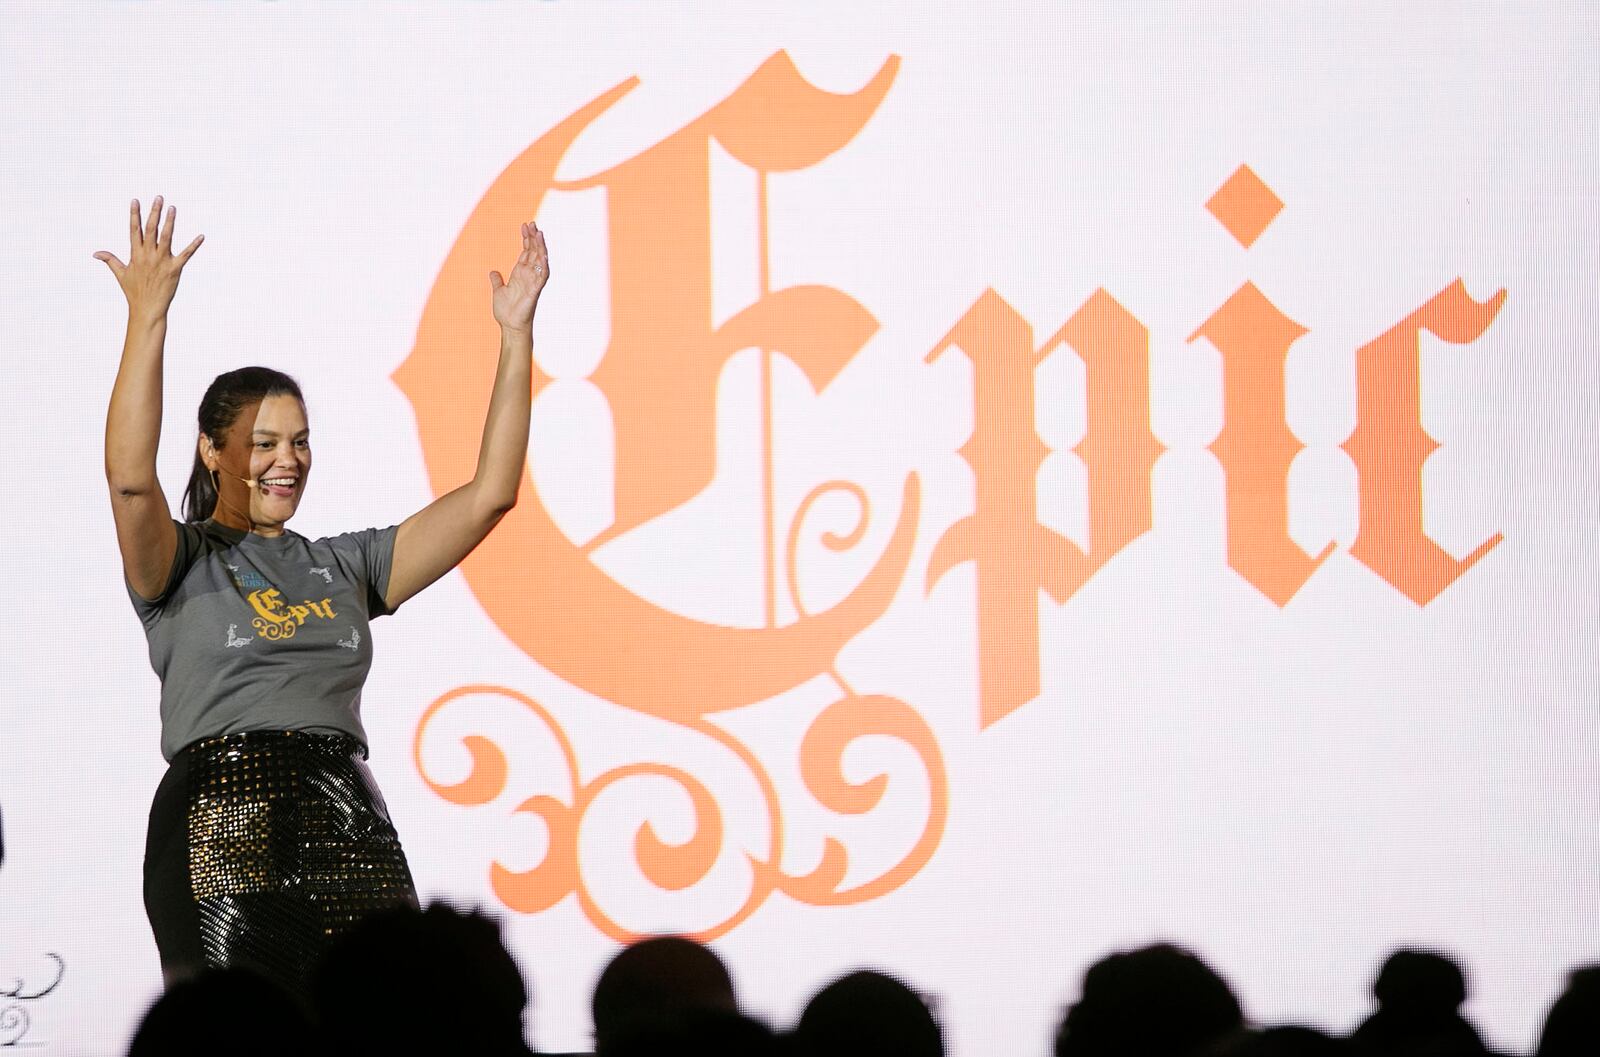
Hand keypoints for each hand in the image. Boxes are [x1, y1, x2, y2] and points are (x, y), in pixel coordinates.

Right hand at [94, 197, 203, 321]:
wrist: (147, 309)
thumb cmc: (134, 292)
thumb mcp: (120, 274)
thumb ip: (110, 260)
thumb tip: (96, 253)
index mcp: (136, 254)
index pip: (134, 229)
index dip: (135, 214)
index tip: (135, 200)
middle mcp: (149, 255)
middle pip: (151, 229)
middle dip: (154, 212)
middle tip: (159, 197)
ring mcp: (162, 261)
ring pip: (167, 237)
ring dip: (170, 222)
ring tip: (173, 208)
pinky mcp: (175, 269)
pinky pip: (186, 255)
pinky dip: (194, 246)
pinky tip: (201, 236)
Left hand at [489, 221, 548, 329]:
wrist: (509, 326)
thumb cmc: (506, 311)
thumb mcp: (498, 291)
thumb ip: (497, 280)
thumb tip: (493, 272)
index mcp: (520, 273)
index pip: (526, 252)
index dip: (526, 239)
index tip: (525, 226)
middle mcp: (528, 275)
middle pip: (534, 252)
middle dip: (533, 238)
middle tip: (532, 224)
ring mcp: (533, 282)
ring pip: (540, 261)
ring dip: (540, 247)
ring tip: (539, 233)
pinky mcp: (535, 290)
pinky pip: (541, 276)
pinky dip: (543, 265)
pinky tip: (543, 255)